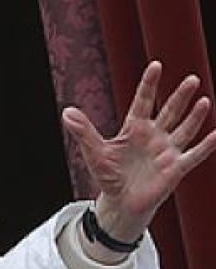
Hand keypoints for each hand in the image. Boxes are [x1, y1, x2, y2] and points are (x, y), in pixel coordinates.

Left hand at [62, 61, 215, 250]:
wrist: (121, 202)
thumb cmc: (109, 175)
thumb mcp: (94, 152)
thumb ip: (84, 132)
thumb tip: (66, 112)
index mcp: (134, 129)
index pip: (143, 101)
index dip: (149, 84)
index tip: (156, 65)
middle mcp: (154, 136)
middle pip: (169, 111)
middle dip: (180, 96)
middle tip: (192, 78)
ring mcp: (166, 151)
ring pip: (184, 129)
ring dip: (194, 116)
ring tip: (204, 99)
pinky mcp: (175, 168)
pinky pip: (194, 154)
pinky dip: (206, 145)